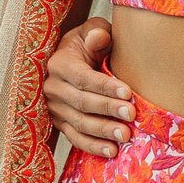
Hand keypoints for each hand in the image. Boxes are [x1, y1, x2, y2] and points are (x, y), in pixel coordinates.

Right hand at [44, 19, 134, 158]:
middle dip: (107, 110)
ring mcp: (54, 108)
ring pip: (78, 123)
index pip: (83, 78)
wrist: (74, 58)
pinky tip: (112, 151)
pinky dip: (93, 147)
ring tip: (125, 135)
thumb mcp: (92, 30)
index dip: (105, 87)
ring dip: (102, 131)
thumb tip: (98, 38)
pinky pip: (75, 138)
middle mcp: (52, 87)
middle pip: (81, 102)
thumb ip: (97, 32)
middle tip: (131, 115)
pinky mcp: (60, 124)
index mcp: (59, 63)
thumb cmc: (89, 43)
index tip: (127, 93)